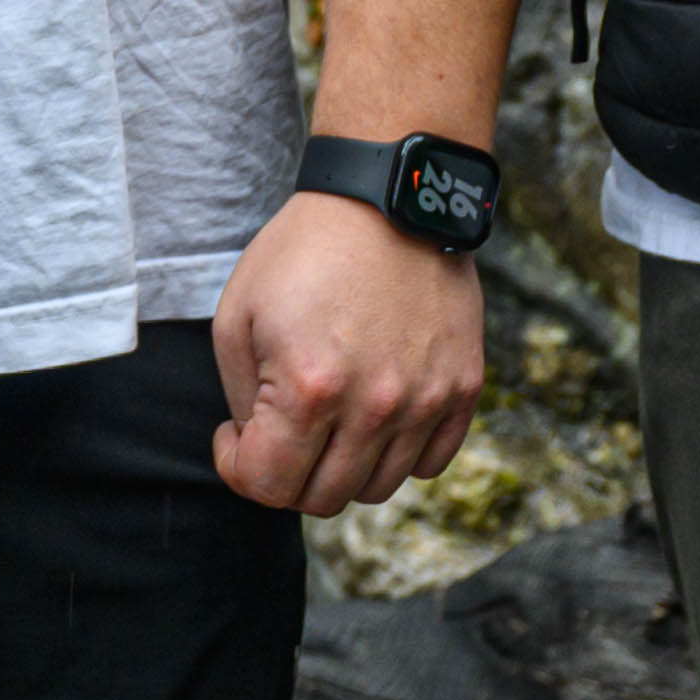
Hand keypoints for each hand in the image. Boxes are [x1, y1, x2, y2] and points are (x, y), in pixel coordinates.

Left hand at [207, 191, 486, 517]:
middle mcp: (374, 407)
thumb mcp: (237, 316)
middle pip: (323, 499)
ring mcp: (426, 402)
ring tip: (327, 420)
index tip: (235, 436)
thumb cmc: (302, 253)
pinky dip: (396, 455)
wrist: (387, 200)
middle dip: (287, 475)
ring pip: (377, 489)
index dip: (237, 469)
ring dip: (341, 469)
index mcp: (309, 389)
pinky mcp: (464, 390)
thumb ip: (242, 399)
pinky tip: (373, 414)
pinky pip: (428, 464)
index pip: (268, 486)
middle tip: (278, 430)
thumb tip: (257, 447)